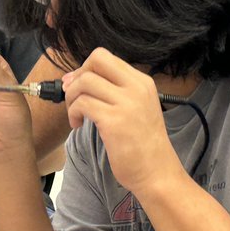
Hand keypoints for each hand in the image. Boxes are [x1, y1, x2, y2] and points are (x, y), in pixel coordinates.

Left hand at [63, 48, 184, 196]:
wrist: (157, 173)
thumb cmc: (142, 145)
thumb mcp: (136, 108)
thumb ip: (114, 92)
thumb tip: (76, 79)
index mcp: (142, 82)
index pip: (106, 57)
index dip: (85, 68)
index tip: (77, 86)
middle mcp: (136, 87)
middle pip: (96, 60)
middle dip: (77, 76)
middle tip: (73, 97)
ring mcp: (127, 103)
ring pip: (84, 82)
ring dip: (72, 98)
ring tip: (76, 116)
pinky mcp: (114, 121)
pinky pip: (82, 104)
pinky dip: (73, 113)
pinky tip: (78, 125)